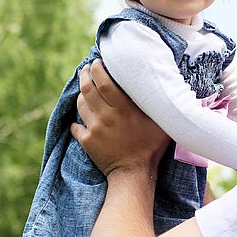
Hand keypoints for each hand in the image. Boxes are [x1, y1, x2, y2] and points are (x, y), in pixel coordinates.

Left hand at [71, 59, 171, 175]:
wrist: (133, 174)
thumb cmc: (151, 147)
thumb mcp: (159, 122)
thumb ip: (155, 104)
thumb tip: (160, 86)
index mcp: (123, 109)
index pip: (103, 81)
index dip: (97, 69)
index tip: (96, 62)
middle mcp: (106, 116)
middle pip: (88, 89)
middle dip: (84, 75)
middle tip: (86, 69)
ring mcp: (94, 129)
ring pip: (80, 104)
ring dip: (81, 95)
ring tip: (85, 90)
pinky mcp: (86, 141)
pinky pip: (76, 125)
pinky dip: (77, 120)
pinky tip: (82, 118)